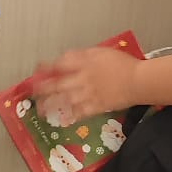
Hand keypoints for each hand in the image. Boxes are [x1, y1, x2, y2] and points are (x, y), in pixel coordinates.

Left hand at [28, 47, 144, 126]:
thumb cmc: (123, 64)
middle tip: (31, 92)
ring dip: (51, 105)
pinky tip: (63, 120)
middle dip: (42, 88)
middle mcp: (82, 78)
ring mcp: (88, 94)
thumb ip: (82, 55)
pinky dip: (71, 116)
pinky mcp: (96, 106)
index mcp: (84, 62)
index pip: (60, 64)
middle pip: (57, 83)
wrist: (139, 81)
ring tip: (41, 109)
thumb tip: (68, 58)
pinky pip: (80, 113)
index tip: (38, 70)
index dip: (46, 67)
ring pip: (64, 100)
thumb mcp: (101, 52)